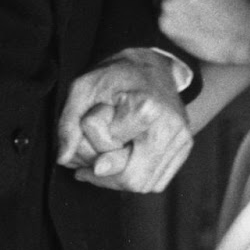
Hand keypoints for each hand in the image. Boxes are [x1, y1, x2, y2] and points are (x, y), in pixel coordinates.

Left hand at [57, 50, 192, 193]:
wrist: (150, 64)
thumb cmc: (115, 76)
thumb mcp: (83, 90)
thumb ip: (68, 124)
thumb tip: (64, 159)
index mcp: (147, 109)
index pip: (111, 156)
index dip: (93, 144)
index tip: (94, 121)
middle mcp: (171, 127)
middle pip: (133, 180)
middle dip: (107, 174)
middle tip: (92, 159)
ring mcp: (182, 139)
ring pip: (146, 185)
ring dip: (121, 178)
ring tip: (109, 155)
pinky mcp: (185, 147)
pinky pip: (157, 181)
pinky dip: (137, 175)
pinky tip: (126, 157)